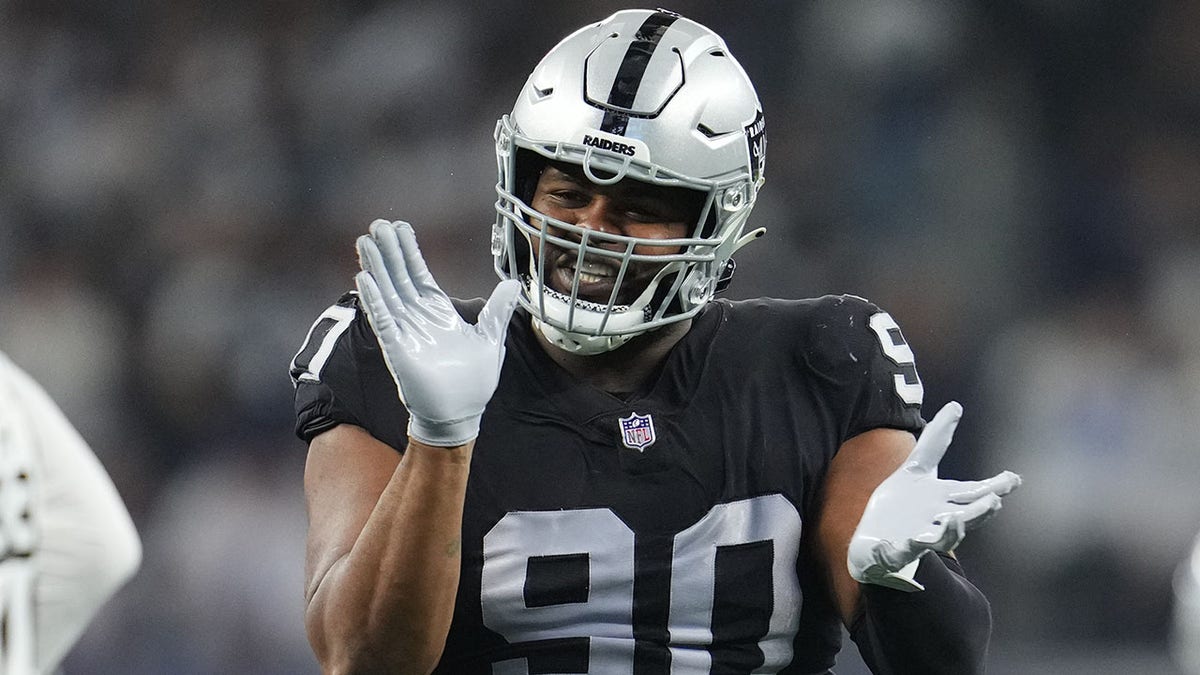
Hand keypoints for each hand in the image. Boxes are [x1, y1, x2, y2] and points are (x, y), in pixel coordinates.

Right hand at [355, 220, 520, 446]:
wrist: (461, 415)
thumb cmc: (473, 382)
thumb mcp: (491, 338)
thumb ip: (498, 310)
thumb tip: (514, 284)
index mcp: (438, 313)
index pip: (420, 274)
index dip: (409, 251)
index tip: (399, 227)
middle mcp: (418, 319)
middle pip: (399, 277)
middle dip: (389, 251)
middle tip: (377, 223)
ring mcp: (405, 332)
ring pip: (387, 293)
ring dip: (376, 268)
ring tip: (365, 241)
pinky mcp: (397, 349)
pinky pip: (383, 319)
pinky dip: (374, 299)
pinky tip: (364, 278)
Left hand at [848, 402, 1020, 590]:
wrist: (873, 540)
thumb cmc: (901, 506)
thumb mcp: (916, 469)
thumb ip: (936, 441)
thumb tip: (956, 405)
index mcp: (943, 500)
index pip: (973, 492)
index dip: (993, 487)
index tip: (1014, 479)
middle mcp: (937, 520)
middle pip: (965, 516)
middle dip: (980, 511)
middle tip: (996, 502)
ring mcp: (919, 536)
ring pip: (941, 538)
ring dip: (951, 531)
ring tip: (956, 519)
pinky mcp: (897, 550)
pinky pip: (904, 550)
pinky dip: (908, 546)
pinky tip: (911, 539)